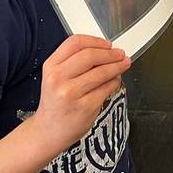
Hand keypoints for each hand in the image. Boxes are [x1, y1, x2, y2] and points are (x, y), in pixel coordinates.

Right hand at [30, 35, 129, 153]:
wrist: (48, 131)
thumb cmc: (56, 103)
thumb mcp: (55, 77)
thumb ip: (74, 61)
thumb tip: (103, 50)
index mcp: (51, 66)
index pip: (75, 43)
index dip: (95, 41)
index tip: (107, 44)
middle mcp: (58, 78)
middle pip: (90, 55)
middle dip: (110, 53)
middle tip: (120, 54)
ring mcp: (71, 93)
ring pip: (102, 72)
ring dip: (117, 66)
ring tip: (124, 64)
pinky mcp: (85, 106)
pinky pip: (107, 88)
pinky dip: (115, 82)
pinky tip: (115, 81)